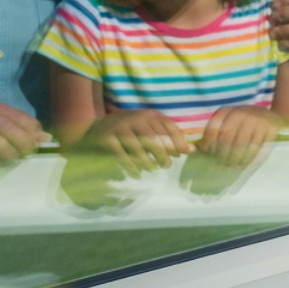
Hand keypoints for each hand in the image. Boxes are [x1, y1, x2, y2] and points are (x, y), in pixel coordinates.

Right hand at [0, 103, 45, 166]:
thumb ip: (23, 127)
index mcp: (1, 110)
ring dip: (10, 156)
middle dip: (24, 147)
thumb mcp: (2, 121)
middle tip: (25, 154)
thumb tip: (46, 137)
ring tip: (11, 158)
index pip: (28, 122)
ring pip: (2, 146)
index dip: (35, 135)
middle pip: (15, 133)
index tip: (36, 144)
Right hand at [78, 109, 192, 172]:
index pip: (168, 126)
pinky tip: (136, 173)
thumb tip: (192, 150)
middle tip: (166, 166)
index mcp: (149, 114)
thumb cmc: (131, 130)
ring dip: (147, 160)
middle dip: (163, 153)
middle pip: (154, 137)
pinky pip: (121, 153)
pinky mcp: (107, 138)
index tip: (182, 154)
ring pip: (138, 145)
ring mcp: (120, 127)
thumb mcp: (150, 129)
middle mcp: (136, 118)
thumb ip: (169, 138)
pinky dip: (130, 165)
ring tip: (153, 169)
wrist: (96, 127)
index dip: (177, 140)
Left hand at [198, 105, 279, 167]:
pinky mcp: (268, 127)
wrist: (272, 116)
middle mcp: (240, 112)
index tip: (210, 156)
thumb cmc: (245, 124)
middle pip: (226, 137)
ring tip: (232, 167)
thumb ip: (215, 133)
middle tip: (222, 165)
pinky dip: (249, 158)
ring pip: (241, 143)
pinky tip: (244, 164)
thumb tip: (197, 149)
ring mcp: (256, 119)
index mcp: (227, 111)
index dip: (210, 144)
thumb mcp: (229, 123)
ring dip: (235, 158)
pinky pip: (256, 146)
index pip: (213, 128)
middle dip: (223, 154)